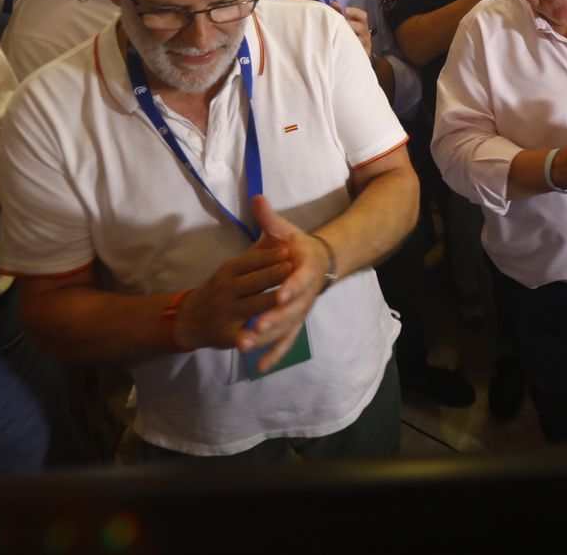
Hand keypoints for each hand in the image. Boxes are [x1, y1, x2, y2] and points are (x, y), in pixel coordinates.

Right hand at [174, 237, 293, 356]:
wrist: (188, 318)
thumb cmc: (220, 289)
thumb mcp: (230, 269)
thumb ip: (252, 257)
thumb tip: (265, 229)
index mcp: (229, 270)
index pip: (250, 260)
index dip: (269, 256)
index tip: (288, 250)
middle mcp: (226, 289)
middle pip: (253, 281)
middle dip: (272, 275)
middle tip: (291, 268)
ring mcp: (225, 312)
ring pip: (250, 306)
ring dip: (265, 302)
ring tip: (283, 299)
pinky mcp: (225, 334)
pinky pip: (237, 336)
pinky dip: (245, 339)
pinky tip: (254, 340)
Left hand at [243, 195, 336, 371]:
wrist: (321, 263)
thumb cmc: (298, 247)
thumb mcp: (287, 231)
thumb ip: (271, 219)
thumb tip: (258, 198)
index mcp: (304, 270)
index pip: (299, 280)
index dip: (291, 288)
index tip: (279, 295)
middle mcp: (305, 295)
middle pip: (291, 311)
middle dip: (272, 321)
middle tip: (253, 330)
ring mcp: (300, 311)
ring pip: (286, 329)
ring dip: (267, 340)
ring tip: (245, 346)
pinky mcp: (295, 323)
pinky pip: (286, 342)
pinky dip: (274, 355)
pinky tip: (259, 368)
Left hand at [333, 2, 372, 58]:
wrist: (355, 56)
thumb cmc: (348, 37)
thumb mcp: (345, 25)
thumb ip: (339, 14)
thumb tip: (333, 3)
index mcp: (361, 25)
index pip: (363, 16)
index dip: (355, 12)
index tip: (345, 10)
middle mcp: (365, 34)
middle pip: (362, 27)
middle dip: (351, 25)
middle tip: (342, 24)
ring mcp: (365, 45)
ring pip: (361, 40)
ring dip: (351, 37)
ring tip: (341, 37)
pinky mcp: (364, 55)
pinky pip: (360, 52)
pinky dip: (353, 50)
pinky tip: (343, 48)